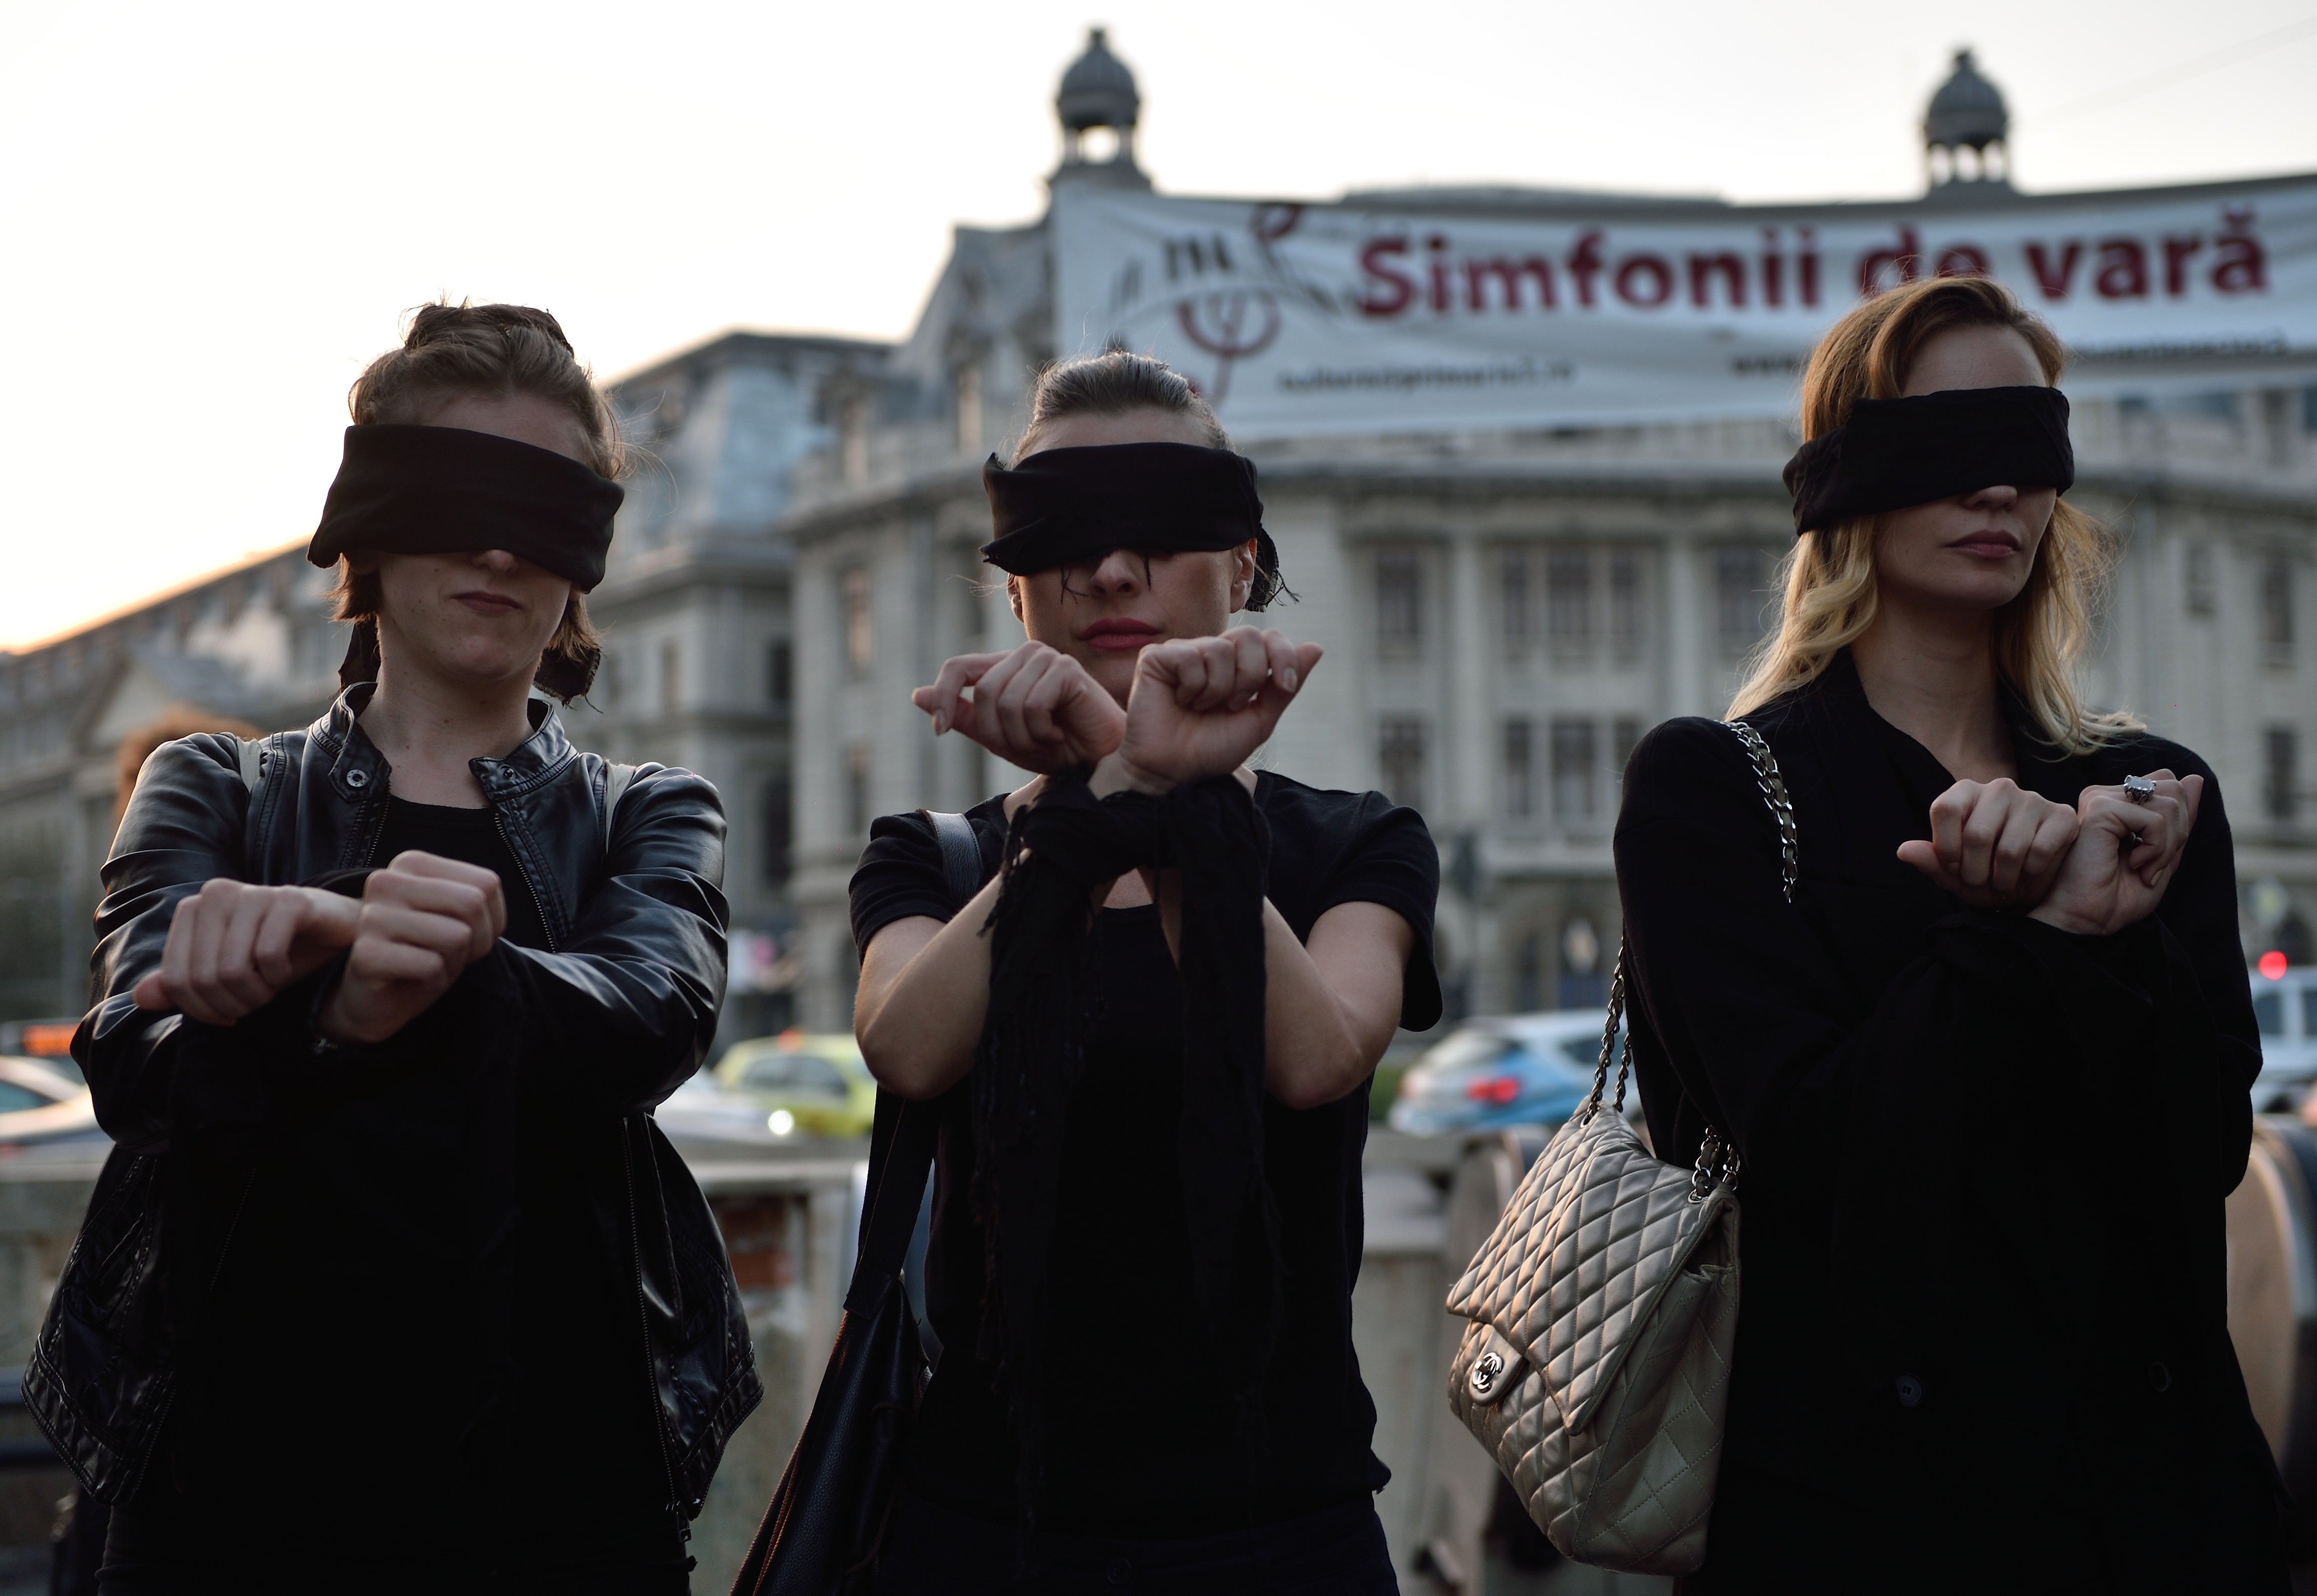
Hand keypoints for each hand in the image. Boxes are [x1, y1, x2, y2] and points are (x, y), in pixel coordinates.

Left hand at [131, 881, 359, 1024]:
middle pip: (203, 977)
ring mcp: (254, 893)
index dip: (200, 1010)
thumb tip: (141, 999)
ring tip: (270, 989)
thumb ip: (183, 985)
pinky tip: (287, 970)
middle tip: (255, 1004)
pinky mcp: (291, 899)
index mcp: (194, 909)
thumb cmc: (279, 952)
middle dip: (232, 1004)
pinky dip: (278, 976)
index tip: (227, 1015)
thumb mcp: (226, 973)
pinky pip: (268, 955)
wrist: (335, 930)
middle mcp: (217, 893)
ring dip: (256, 994)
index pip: (175, 978)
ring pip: (233, 969)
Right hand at [317, 852, 507, 1044]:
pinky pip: (433, 965)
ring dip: (454, 962)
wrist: (377, 999)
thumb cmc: (424, 953)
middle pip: (472, 903)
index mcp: (410, 863)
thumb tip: (479, 898)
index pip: (486, 883)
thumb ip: (477, 898)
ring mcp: (372, 917)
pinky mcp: (368, 954)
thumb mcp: (459, 918)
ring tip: (427, 965)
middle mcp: (386, 881)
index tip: (464, 932)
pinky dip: (435, 980)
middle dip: (477, 941)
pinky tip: (412, 979)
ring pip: (457, 936)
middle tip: (448, 954)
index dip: (491, 919)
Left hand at [911, 644, 1124, 773]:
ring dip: (1023, 737)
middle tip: (1027, 746)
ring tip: (1047, 741)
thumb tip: (917, 695)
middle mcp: (1024, 656)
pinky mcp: (1067, 669)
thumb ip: (964, 716)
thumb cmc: (1056, 748)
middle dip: (998, 733)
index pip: (957, 667)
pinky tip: (1061, 734)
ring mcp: (1047, 658)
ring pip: (1007, 701)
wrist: (1100, 761)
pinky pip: (1032, 705)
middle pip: (982, 692)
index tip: (940, 730)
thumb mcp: (1001, 738)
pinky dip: (1042, 732)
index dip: (943, 697)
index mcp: (1004, 667)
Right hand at [1094, 629, 1322, 794]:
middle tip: (1233, 705)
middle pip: (1249, 635)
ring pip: (1220, 648)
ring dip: (1218, 689)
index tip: (1285, 687)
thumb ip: (1284, 686)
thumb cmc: (1211, 749)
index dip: (1284, 656)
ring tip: (1201, 708)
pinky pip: (1190, 656)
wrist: (1173, 773)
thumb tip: (1316, 647)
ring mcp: (1184, 652)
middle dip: (1251, 675)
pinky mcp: (1157, 657)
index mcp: (1237, 665)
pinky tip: (1181, 701)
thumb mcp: (1259, 721)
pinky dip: (1192, 686)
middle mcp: (1212, 652)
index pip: (1270, 637)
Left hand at [1896, 778, 2079, 908]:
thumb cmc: (1986, 873)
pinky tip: (2029, 873)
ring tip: (2003, 883)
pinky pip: (2040, 852)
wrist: (2031, 884)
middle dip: (1975, 872)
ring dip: (2003, 879)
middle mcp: (1999, 788)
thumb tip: (1903, 851)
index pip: (1945, 809)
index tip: (1953, 866)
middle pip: (1977, 834)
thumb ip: (1930, 861)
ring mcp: (2033, 799)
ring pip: (2009, 849)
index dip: (1946, 848)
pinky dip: (2030, 874)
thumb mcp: (1954, 874)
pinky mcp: (2061, 816)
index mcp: (1965, 792)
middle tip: (1981, 883)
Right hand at [2029, 770, 2203, 936]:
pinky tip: (2135, 865)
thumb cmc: (2116, 896)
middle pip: (2174, 788)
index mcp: (2118, 802)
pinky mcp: (2100, 811)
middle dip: (2177, 833)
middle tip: (2153, 864)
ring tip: (2143, 869)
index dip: (2179, 822)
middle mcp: (2106, 794)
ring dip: (2166, 846)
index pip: (2170, 784)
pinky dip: (2156, 849)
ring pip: (2169, 803)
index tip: (2156, 856)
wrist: (2087, 921)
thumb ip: (2179, 819)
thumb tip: (2197, 778)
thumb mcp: (2164, 855)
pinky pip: (2154, 819)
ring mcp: (2100, 799)